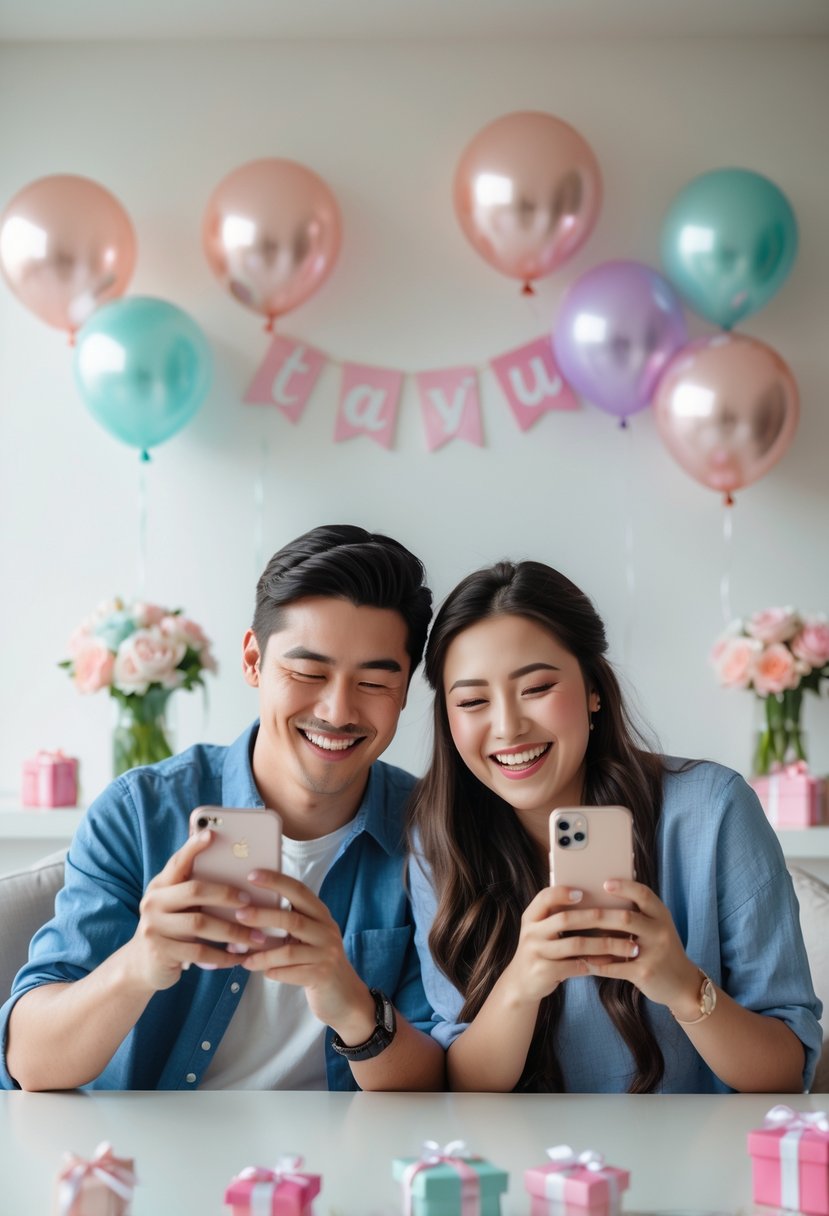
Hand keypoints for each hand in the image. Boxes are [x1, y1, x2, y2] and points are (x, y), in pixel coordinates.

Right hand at [126, 830, 265, 991]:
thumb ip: (196, 888)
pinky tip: (239, 957)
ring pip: (200, 924)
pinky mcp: (161, 952)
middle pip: (194, 890)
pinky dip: (223, 955)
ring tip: (257, 936)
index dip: (193, 847)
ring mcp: (154, 927)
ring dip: (233, 931)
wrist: (142, 964)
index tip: (212, 834)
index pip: (178, 861)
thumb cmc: (173, 926)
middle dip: (226, 894)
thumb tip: (236, 869)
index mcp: (161, 884)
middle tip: (250, 900)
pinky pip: (199, 952)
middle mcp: (153, 901)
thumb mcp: (178, 904)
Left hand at [235, 870, 375, 1039]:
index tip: (252, 875)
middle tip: (239, 915)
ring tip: (243, 957)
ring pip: (288, 951)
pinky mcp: (322, 976)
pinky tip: (261, 972)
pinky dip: (273, 971)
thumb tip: (247, 911)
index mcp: (321, 915)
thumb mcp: (308, 936)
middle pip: (293, 919)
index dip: (277, 881)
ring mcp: (326, 954)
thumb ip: (289, 922)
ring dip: (262, 954)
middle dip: (263, 916)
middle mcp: (327, 931)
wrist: (343, 996)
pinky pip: (291, 972)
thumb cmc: (316, 960)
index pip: (300, 891)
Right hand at [498, 885, 640, 1006]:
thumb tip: (598, 902)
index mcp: (531, 917)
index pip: (545, 897)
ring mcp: (536, 953)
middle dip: (599, 918)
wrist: (522, 984)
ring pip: (577, 944)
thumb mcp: (541, 931)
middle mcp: (530, 932)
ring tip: (629, 946)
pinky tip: (613, 961)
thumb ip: (557, 916)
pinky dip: (597, 963)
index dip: (563, 893)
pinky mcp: (544, 972)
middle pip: (566, 919)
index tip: (583, 892)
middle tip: (625, 918)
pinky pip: (576, 966)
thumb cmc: (542, 950)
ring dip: (606, 944)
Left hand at [579, 879, 700, 1009]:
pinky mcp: (645, 973)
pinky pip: (615, 966)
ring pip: (618, 942)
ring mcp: (654, 953)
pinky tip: (583, 960)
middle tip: (576, 911)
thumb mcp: (656, 927)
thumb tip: (600, 900)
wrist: (683, 984)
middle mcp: (660, 931)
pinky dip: (597, 963)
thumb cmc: (661, 950)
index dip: (625, 887)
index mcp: (661, 915)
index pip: (644, 894)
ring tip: (572, 935)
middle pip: (626, 917)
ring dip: (593, 940)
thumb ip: (637, 914)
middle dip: (599, 915)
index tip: (604, 883)